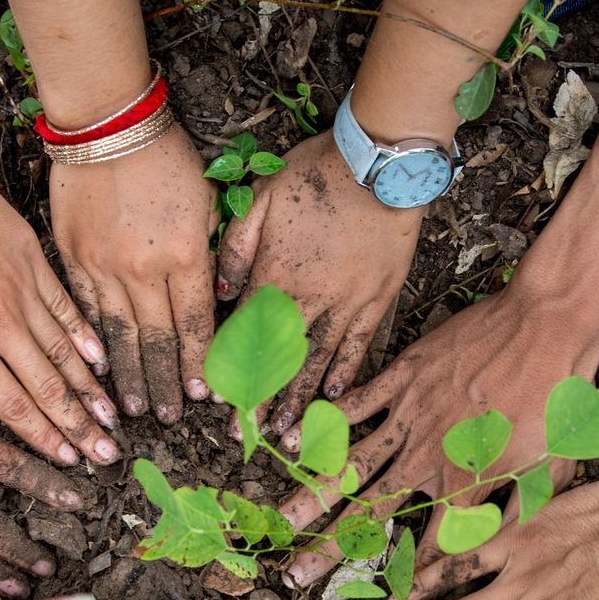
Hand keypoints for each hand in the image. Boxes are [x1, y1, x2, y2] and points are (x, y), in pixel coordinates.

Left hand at [0, 115, 120, 467]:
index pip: (9, 405)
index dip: (40, 438)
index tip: (64, 460)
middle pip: (46, 388)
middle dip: (76, 426)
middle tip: (104, 453)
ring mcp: (19, 288)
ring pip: (64, 351)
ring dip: (90, 388)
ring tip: (113, 416)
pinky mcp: (30, 257)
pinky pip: (65, 305)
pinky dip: (85, 335)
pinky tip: (102, 358)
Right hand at [54, 125, 218, 422]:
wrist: (107, 121)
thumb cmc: (166, 156)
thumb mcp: (207, 203)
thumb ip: (210, 255)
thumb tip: (213, 301)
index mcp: (187, 257)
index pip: (196, 327)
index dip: (200, 366)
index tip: (203, 397)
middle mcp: (145, 271)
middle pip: (158, 342)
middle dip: (163, 385)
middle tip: (166, 418)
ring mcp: (103, 267)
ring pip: (119, 336)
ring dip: (127, 377)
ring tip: (129, 410)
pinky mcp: (72, 258)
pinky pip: (83, 312)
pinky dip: (91, 343)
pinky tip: (96, 369)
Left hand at [216, 129, 422, 433]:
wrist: (379, 163)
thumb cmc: (315, 173)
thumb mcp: (260, 197)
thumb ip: (235, 247)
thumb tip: (219, 292)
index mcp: (274, 274)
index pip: (245, 334)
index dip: (232, 370)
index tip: (220, 403)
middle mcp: (308, 297)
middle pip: (279, 359)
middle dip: (263, 401)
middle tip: (250, 436)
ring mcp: (346, 301)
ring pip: (317, 360)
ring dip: (301, 398)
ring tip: (288, 432)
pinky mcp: (377, 298)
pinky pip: (359, 344)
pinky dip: (346, 372)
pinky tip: (334, 397)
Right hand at [278, 287, 598, 591]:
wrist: (547, 324)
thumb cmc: (559, 398)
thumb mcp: (553, 470)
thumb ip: (517, 516)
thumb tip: (491, 556)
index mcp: (466, 484)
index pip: (430, 548)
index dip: (410, 584)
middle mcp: (428, 456)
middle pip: (368, 513)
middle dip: (328, 548)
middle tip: (293, 575)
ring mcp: (410, 415)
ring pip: (350, 463)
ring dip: (312, 495)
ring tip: (281, 522)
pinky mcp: (403, 377)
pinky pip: (355, 405)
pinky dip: (324, 424)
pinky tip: (292, 444)